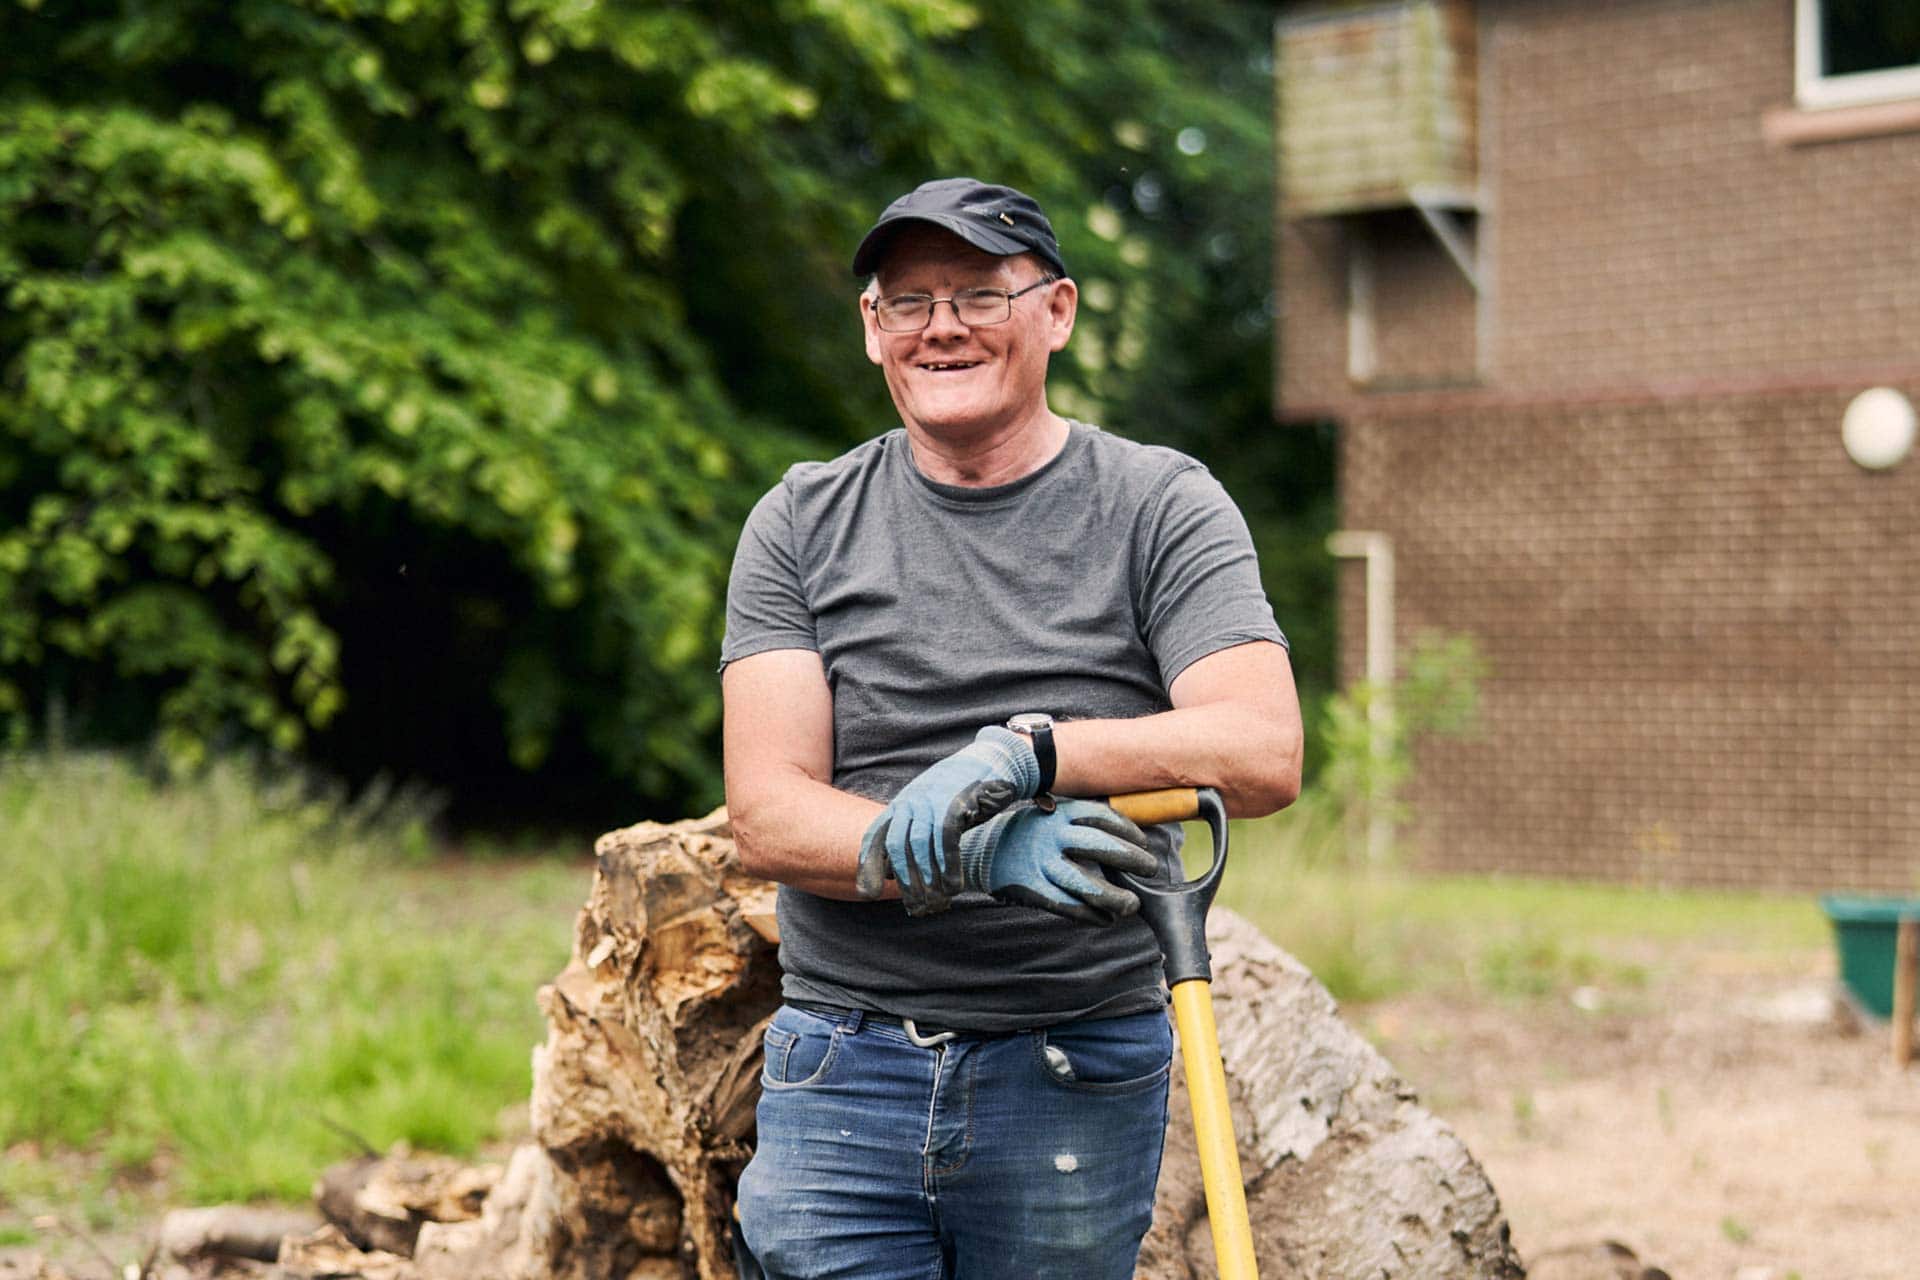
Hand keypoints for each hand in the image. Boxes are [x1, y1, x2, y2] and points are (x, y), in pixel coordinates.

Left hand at [855, 726, 1041, 913]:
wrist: (992, 762)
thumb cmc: (959, 795)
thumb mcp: (929, 810)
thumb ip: (911, 835)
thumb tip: (891, 872)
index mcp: (901, 804)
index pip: (876, 836)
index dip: (869, 865)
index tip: (867, 892)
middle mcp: (912, 800)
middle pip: (897, 844)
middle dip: (904, 878)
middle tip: (914, 905)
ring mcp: (932, 799)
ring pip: (921, 843)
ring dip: (927, 875)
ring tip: (936, 900)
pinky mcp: (955, 801)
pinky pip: (946, 838)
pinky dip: (948, 864)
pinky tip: (954, 884)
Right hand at [958, 799, 1159, 925]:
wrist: (977, 850)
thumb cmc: (1022, 832)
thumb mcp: (1047, 814)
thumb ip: (1077, 823)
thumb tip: (1122, 836)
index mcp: (1058, 813)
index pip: (1102, 817)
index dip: (1128, 831)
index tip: (1144, 843)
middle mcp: (1051, 836)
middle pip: (1100, 846)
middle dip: (1130, 858)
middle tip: (1151, 868)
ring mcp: (1040, 864)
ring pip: (1086, 884)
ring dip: (1114, 897)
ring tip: (1131, 905)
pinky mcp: (1032, 889)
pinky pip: (1067, 906)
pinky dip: (1091, 915)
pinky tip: (1105, 919)